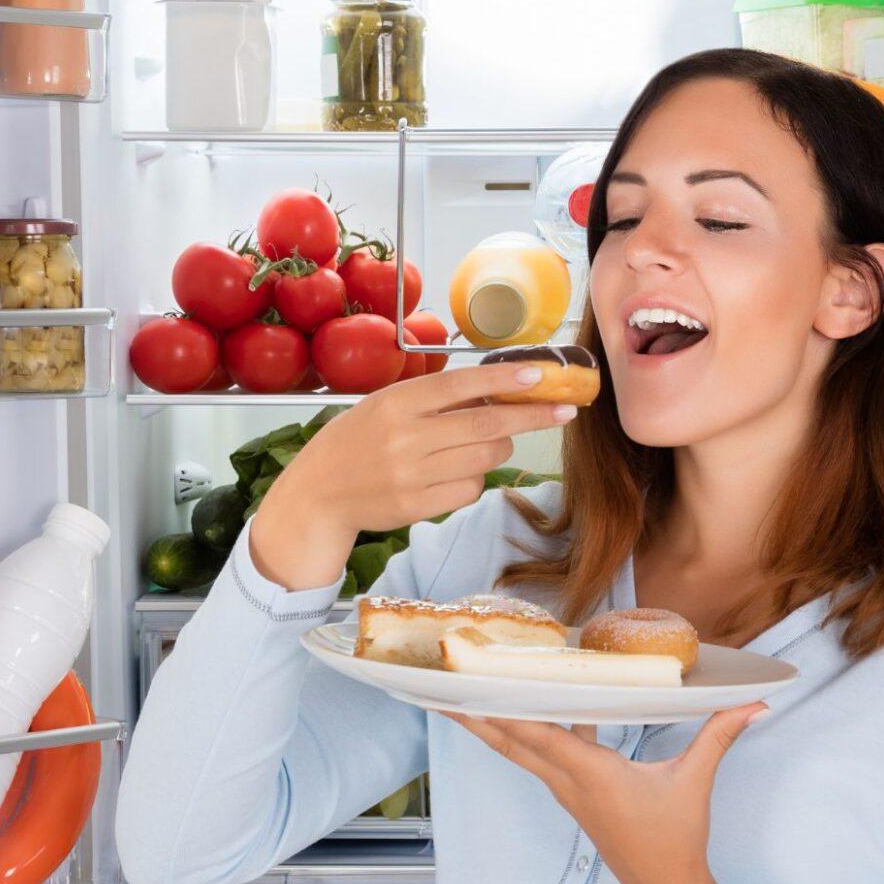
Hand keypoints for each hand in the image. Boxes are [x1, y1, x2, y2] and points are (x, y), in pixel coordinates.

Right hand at [248, 364, 576, 590]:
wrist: (318, 493)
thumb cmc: (358, 441)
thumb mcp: (386, 405)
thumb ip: (434, 397)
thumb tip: (497, 388)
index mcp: (397, 402)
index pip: (461, 385)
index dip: (505, 381)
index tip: (542, 376)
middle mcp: (404, 437)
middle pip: (486, 425)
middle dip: (532, 416)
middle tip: (565, 410)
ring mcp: (411, 475)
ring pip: (484, 459)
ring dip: (499, 449)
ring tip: (486, 443)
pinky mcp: (416, 507)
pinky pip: (469, 489)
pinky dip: (474, 478)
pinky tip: (455, 472)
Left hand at [440, 704, 768, 883]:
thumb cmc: (676, 841)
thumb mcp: (695, 784)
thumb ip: (718, 735)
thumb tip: (754, 702)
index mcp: (592, 776)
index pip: (539, 734)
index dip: (504, 708)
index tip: (473, 686)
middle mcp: (570, 783)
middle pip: (511, 741)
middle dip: (473, 715)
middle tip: (439, 687)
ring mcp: (568, 792)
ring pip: (520, 750)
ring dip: (492, 723)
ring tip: (464, 695)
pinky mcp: (575, 797)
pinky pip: (540, 757)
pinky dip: (527, 732)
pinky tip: (531, 709)